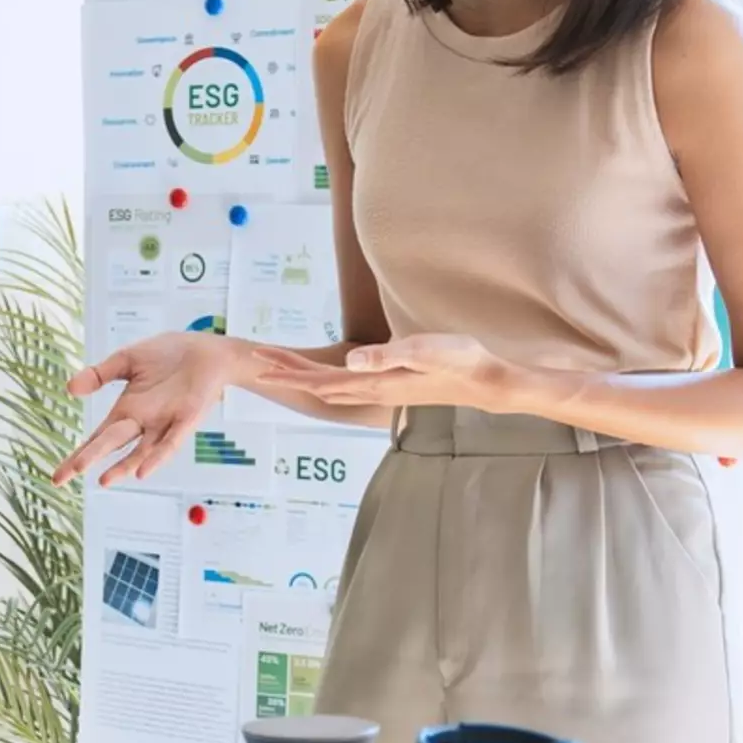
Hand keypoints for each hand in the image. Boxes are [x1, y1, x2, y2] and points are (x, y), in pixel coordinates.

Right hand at [57, 333, 249, 486]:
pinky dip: (157, 457)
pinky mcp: (186, 418)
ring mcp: (164, 423)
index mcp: (126, 410)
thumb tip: (69, 388)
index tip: (57, 476)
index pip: (97, 438)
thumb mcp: (126, 360)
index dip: (77, 455)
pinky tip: (143, 471)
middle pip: (111, 444)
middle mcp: (142, 422)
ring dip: (123, 466)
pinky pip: (171, 442)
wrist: (207, 349)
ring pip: (141, 450)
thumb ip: (99, 374)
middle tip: (64, 476)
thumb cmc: (169, 355)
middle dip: (88, 458)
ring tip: (104, 481)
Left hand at [257, 332, 522, 413]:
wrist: (486, 381)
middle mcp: (372, 391)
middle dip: (288, 373)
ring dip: (305, 377)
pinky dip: (328, 379)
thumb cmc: (459, 361)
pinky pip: (349, 384)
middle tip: (257, 360)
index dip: (290, 373)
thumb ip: (386, 356)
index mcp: (374, 383)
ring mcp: (382, 390)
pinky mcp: (392, 385)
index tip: (261, 365)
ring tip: (282, 367)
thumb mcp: (424, 351)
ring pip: (332, 386)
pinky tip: (328, 378)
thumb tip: (349, 362)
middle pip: (319, 385)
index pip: (320, 380)